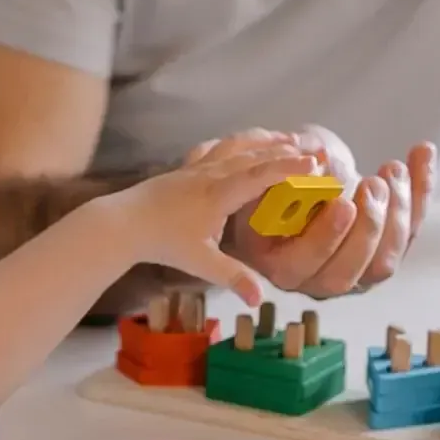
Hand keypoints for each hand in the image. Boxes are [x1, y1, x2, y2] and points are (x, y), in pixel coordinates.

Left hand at [106, 141, 315, 306]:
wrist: (122, 223)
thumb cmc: (162, 243)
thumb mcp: (200, 263)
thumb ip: (233, 278)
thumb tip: (259, 300)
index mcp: (218, 194)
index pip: (259, 176)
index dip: (289, 168)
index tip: (315, 164)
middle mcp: (211, 173)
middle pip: (254, 154)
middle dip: (287, 151)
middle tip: (317, 152)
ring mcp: (197, 166)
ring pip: (236, 144)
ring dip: (265, 141)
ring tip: (290, 139)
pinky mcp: (186, 167)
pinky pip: (217, 147)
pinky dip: (237, 142)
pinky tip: (243, 143)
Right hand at [190, 125, 436, 299]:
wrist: (297, 179)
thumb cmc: (274, 181)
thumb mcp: (266, 176)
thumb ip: (282, 172)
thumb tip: (319, 160)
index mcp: (280, 263)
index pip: (304, 264)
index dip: (326, 237)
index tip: (343, 202)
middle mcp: (318, 278)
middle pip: (350, 271)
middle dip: (369, 227)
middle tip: (373, 183)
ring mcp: (356, 269)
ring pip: (385, 260)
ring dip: (398, 212)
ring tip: (394, 169)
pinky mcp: (384, 250)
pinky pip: (409, 231)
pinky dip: (420, 191)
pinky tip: (422, 152)